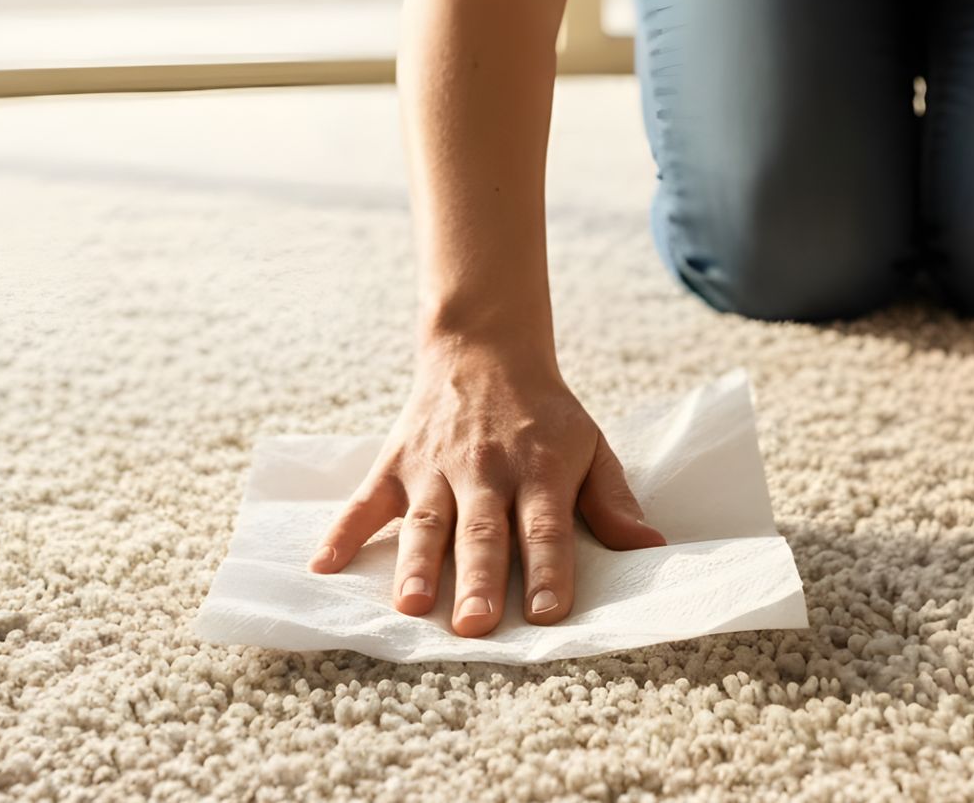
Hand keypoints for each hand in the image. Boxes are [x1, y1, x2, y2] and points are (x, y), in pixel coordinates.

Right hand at [307, 342, 664, 636]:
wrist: (484, 349)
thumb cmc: (544, 415)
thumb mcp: (591, 446)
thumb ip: (613, 501)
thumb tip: (649, 547)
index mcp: (539, 472)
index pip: (545, 529)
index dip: (547, 571)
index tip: (545, 614)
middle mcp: (486, 472)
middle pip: (482, 532)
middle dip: (477, 579)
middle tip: (473, 625)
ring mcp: (434, 468)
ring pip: (425, 522)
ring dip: (416, 563)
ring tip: (410, 605)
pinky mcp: (395, 463)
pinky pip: (364, 502)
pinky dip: (343, 533)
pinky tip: (323, 567)